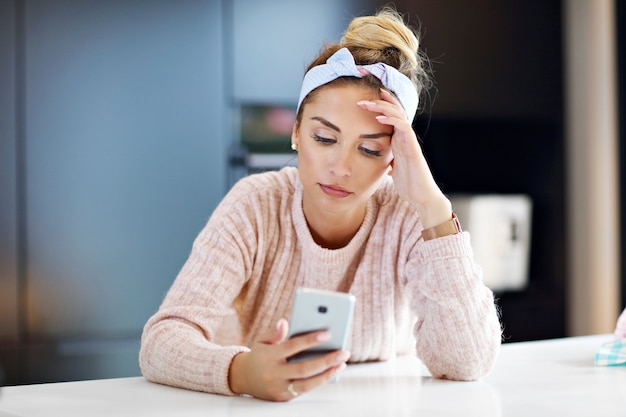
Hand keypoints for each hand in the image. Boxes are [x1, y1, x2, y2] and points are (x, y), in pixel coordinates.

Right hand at [228, 318, 349, 401]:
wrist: (242, 378)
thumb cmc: (259, 355)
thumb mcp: (262, 341)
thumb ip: (274, 332)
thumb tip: (284, 322)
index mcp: (269, 356)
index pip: (292, 347)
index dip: (310, 340)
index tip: (328, 333)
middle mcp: (274, 374)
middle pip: (304, 368)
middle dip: (326, 361)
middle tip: (344, 352)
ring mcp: (279, 388)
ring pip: (307, 384)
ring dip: (327, 374)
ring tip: (342, 364)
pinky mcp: (284, 397)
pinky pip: (305, 390)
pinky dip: (320, 381)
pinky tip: (332, 372)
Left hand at [357, 89, 451, 227]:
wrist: (421, 196)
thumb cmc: (408, 184)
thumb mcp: (392, 168)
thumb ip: (386, 159)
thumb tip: (376, 159)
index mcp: (399, 139)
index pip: (391, 115)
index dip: (381, 103)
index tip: (365, 96)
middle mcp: (405, 136)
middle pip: (394, 110)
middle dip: (379, 100)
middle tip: (362, 97)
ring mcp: (409, 140)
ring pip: (398, 114)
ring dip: (382, 107)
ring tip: (367, 103)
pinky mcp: (412, 147)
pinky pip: (402, 128)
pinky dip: (391, 120)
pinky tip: (379, 117)